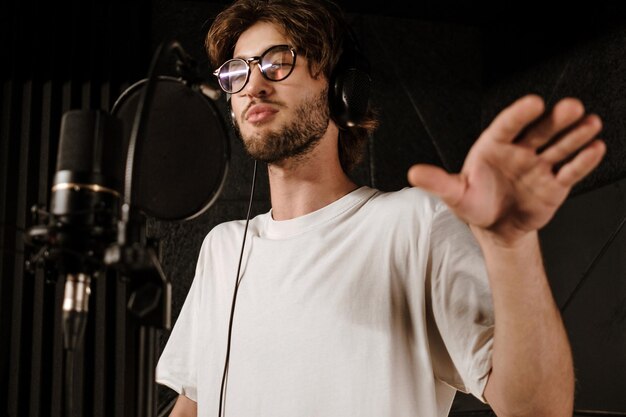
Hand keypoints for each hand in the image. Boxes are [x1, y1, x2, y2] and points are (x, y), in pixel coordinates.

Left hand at [407, 94, 605, 245]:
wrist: (496, 229)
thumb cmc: (474, 205)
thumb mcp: (455, 194)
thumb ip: (438, 182)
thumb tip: (412, 173)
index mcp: (493, 147)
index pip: (507, 126)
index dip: (520, 114)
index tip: (534, 103)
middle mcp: (520, 151)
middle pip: (539, 131)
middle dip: (556, 120)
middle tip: (572, 107)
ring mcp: (539, 165)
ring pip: (560, 146)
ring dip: (576, 135)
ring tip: (591, 123)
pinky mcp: (555, 183)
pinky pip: (570, 170)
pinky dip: (583, 160)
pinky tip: (595, 147)